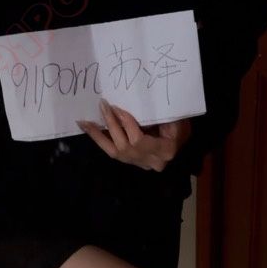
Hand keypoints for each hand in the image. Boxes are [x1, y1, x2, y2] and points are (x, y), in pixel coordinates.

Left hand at [76, 100, 192, 171]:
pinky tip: (87, 128)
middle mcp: (151, 161)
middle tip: (103, 105)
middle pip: (125, 145)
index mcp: (165, 151)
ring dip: (99, 134)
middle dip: (112, 124)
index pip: (140, 141)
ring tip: (85, 120)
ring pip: (115, 151)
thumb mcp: (177, 117)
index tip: (118, 108)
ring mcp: (139, 163)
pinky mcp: (130, 161)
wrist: (180, 139)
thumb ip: (161, 115)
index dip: (127, 125)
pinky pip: (111, 151)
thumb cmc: (180, 124)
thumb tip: (140, 104)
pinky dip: (99, 139)